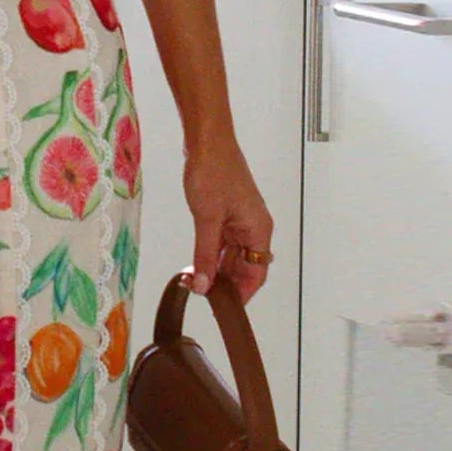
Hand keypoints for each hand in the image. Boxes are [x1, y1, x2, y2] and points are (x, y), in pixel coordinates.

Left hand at [182, 131, 273, 303]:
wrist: (207, 142)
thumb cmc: (214, 173)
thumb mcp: (207, 220)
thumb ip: (205, 255)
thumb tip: (203, 285)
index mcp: (259, 230)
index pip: (257, 274)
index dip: (242, 293)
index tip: (224, 308)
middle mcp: (253, 228)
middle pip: (244, 268)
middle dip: (224, 283)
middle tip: (200, 294)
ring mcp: (240, 222)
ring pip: (231, 257)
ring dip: (213, 269)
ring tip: (193, 281)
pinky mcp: (226, 215)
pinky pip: (221, 243)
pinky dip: (209, 255)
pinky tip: (194, 265)